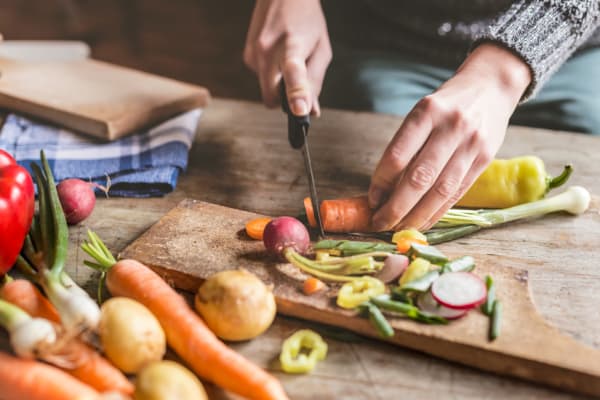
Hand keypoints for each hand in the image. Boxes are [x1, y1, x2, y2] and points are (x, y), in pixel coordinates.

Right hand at [243, 0, 330, 115]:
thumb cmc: (306, 20)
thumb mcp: (321, 50)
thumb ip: (316, 82)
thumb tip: (311, 111)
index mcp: (292, 44)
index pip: (293, 71)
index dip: (296, 93)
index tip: (299, 110)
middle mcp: (267, 49)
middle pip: (272, 97)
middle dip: (284, 101)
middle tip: (300, 89)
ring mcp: (253, 53)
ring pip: (267, 90)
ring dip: (280, 85)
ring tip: (290, 60)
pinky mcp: (247, 57)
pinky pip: (262, 80)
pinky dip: (272, 76)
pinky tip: (278, 56)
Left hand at [368, 44, 531, 230]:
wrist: (491, 86)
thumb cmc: (446, 104)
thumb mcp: (422, 112)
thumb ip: (406, 146)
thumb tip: (383, 190)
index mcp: (427, 111)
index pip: (398, 155)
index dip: (381, 182)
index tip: (371, 200)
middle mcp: (451, 127)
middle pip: (419, 177)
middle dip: (396, 207)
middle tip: (380, 223)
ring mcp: (471, 144)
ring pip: (440, 190)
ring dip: (417, 216)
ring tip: (399, 228)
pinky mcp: (486, 159)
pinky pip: (457, 193)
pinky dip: (437, 212)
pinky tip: (423, 222)